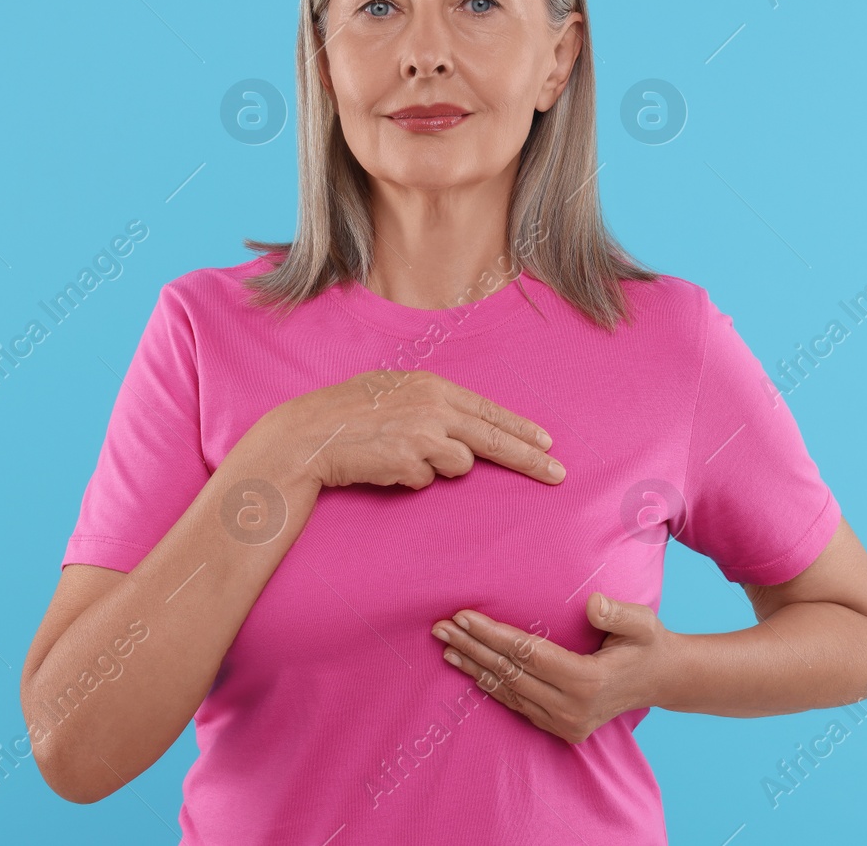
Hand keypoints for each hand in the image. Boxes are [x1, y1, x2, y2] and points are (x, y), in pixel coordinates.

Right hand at [264, 369, 564, 490]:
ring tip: (399, 454)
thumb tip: (462, 431)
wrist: (308, 434)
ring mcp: (424, 434)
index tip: (546, 443)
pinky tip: (384, 465)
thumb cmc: (346, 414)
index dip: (520, 428)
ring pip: (458, 465)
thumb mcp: (392, 392)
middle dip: (530, 459)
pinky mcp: (410, 461)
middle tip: (558, 474)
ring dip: (436, 468)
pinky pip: (426, 481)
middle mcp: (434, 406)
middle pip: (495, 439)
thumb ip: (430, 405)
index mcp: (432, 385)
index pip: (489, 410)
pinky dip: (410, 480)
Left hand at [431, 593, 667, 744]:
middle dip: (472, 648)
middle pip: (510, 672)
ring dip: (474, 668)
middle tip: (439, 627)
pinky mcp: (561, 729)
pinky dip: (490, 686)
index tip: (463, 615)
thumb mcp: (642, 623)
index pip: (527, 653)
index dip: (492, 633)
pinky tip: (470, 669)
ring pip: (508, 692)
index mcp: (587, 680)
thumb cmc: (647, 643)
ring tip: (445, 647)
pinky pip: (517, 705)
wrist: (661, 680)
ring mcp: (565, 723)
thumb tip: (592, 603)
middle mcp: (572, 707)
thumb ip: (618, 613)